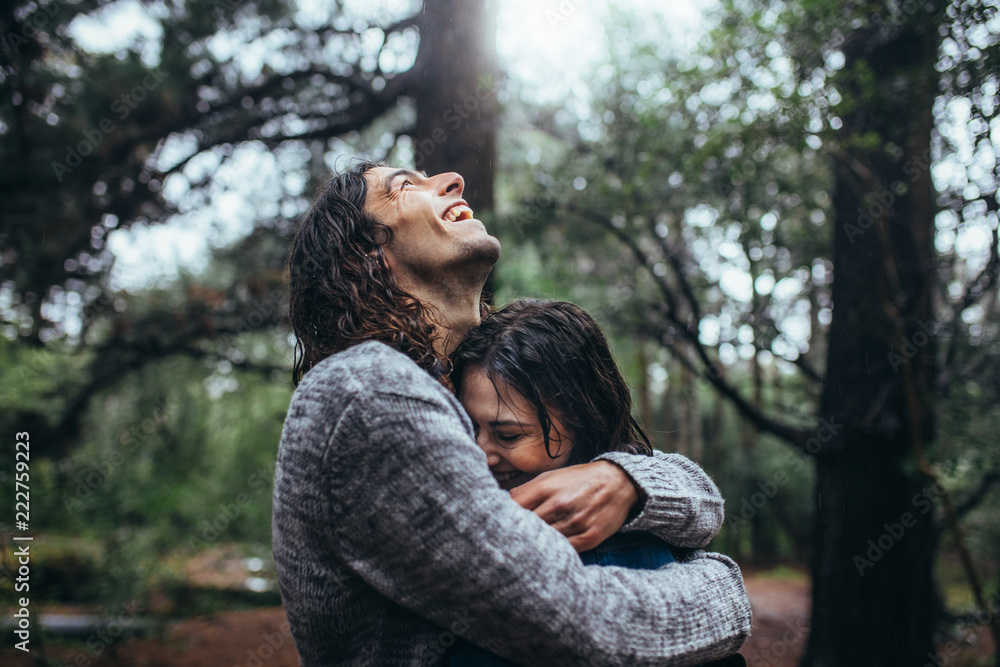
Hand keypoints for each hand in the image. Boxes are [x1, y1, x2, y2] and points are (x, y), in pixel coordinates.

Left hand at [509, 461, 641, 550]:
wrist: (618, 482)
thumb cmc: (579, 480)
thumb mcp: (552, 477)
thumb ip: (526, 489)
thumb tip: (503, 502)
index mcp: (546, 487)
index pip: (514, 507)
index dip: (503, 518)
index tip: (498, 525)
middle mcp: (560, 504)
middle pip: (528, 527)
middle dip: (517, 535)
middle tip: (506, 544)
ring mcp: (576, 522)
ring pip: (545, 542)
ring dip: (535, 546)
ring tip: (525, 551)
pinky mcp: (590, 537)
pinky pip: (565, 551)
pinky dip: (555, 553)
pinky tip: (548, 554)